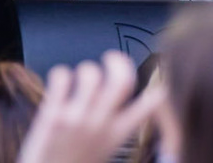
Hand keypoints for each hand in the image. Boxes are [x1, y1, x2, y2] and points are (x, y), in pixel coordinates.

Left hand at [16, 51, 163, 162]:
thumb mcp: (106, 153)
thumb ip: (115, 130)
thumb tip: (124, 106)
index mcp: (118, 135)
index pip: (154, 104)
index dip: (161, 84)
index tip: (156, 76)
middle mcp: (101, 125)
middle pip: (122, 79)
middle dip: (118, 60)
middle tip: (111, 59)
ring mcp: (77, 119)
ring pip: (91, 73)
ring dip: (86, 69)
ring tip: (79, 78)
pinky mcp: (52, 116)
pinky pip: (61, 77)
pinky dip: (61, 73)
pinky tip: (60, 83)